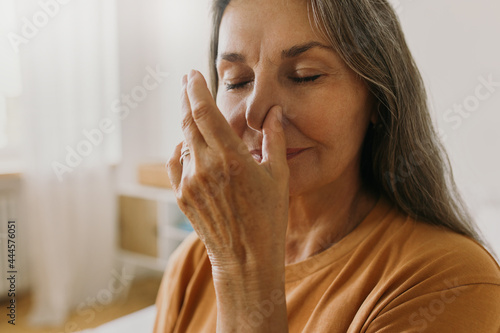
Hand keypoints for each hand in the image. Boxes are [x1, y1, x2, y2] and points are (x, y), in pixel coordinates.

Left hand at [167, 70, 289, 277]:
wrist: (246, 259)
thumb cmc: (268, 219)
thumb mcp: (279, 177)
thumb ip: (275, 139)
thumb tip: (274, 112)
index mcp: (231, 159)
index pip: (204, 112)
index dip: (195, 89)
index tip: (192, 74)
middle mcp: (205, 167)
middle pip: (187, 120)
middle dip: (186, 97)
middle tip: (187, 82)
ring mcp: (189, 182)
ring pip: (183, 140)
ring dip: (188, 124)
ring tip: (197, 115)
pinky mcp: (182, 195)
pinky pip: (176, 162)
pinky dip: (182, 148)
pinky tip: (190, 145)